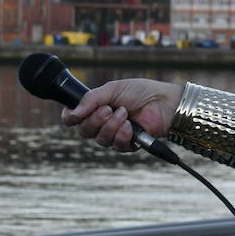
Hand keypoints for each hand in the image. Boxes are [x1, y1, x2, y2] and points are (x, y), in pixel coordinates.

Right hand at [61, 79, 182, 151]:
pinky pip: (116, 145)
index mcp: (96, 108)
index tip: (74, 115)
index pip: (74, 118)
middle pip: (85, 131)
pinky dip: (122, 134)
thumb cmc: (141, 92)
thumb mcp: (112, 89)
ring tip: (124, 113)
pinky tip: (131, 126)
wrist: (163, 102)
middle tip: (108, 109)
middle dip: (95, 120)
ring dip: (111, 126)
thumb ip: (91, 100)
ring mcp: (115, 134)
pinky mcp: (128, 144)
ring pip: (100, 139)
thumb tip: (73, 113)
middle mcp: (103, 123)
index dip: (70, 118)